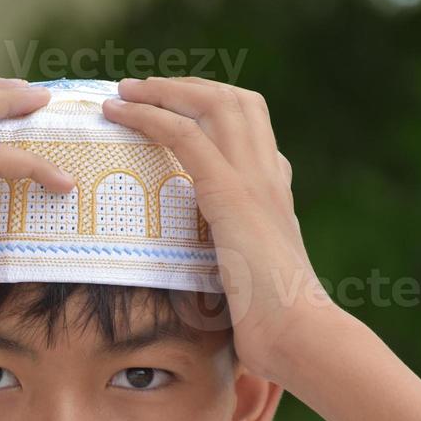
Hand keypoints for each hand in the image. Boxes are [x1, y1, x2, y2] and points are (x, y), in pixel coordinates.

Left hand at [100, 75, 340, 382]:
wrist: (301, 334)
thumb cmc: (275, 324)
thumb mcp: (249, 278)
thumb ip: (230, 260)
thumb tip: (205, 281)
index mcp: (276, 191)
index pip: (250, 126)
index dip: (210, 106)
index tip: (171, 108)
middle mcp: (269, 174)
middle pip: (235, 100)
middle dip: (185, 87)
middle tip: (141, 89)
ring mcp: (253, 179)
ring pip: (211, 103)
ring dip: (162, 90)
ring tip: (123, 91)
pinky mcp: (230, 193)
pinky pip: (184, 135)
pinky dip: (148, 115)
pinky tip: (118, 112)